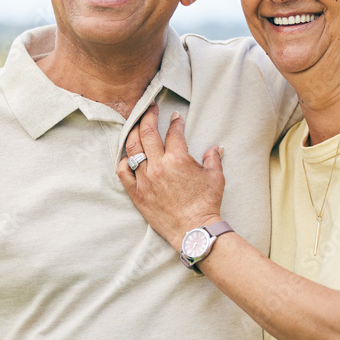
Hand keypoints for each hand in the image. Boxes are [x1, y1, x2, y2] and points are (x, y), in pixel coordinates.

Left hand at [116, 105, 225, 250]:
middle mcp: (158, 166)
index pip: (174, 132)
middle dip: (148, 115)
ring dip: (134, 133)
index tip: (175, 117)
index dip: (175, 121)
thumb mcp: (216, 178)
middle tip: (150, 108)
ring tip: (136, 126)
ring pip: (133, 149)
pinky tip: (127, 156)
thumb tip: (215, 147)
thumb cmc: (207, 204)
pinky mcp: (137, 193)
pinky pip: (123, 172)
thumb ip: (213, 158)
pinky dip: (123, 161)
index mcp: (178, 159)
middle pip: (147, 132)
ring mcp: (145, 179)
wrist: (194, 231)